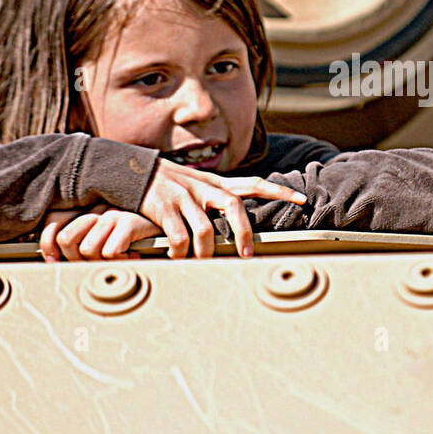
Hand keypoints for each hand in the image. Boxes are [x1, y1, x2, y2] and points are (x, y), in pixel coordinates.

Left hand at [39, 203, 160, 261]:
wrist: (180, 206)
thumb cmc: (146, 220)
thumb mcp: (115, 223)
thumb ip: (90, 235)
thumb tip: (56, 259)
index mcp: (90, 205)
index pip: (52, 223)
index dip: (49, 247)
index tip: (57, 261)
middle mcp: (97, 206)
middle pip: (65, 239)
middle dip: (75, 261)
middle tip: (96, 265)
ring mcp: (114, 212)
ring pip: (86, 248)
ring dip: (101, 263)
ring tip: (120, 259)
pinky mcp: (131, 221)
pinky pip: (110, 251)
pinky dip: (122, 261)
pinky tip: (135, 255)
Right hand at [139, 158, 307, 258]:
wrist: (130, 169)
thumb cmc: (167, 183)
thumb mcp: (196, 183)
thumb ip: (216, 196)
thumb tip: (237, 213)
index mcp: (215, 183)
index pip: (254, 183)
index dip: (279, 192)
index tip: (302, 199)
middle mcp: (203, 188)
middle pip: (234, 206)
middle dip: (244, 233)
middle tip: (247, 256)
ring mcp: (183, 197)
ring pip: (205, 229)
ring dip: (208, 251)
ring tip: (207, 264)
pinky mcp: (163, 208)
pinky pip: (178, 237)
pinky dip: (181, 253)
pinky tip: (178, 259)